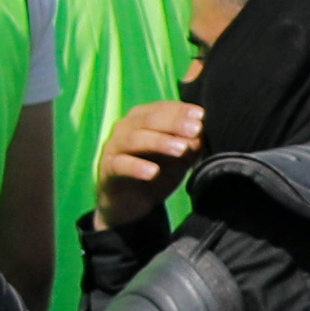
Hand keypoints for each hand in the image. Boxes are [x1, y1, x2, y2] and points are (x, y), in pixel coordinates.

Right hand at [93, 95, 203, 225]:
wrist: (131, 202)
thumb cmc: (156, 172)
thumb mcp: (179, 159)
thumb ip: (189, 146)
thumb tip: (199, 136)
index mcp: (142, 120)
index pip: (162, 108)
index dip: (181, 110)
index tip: (201, 116)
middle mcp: (125, 128)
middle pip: (148, 120)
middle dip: (174, 123)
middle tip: (195, 130)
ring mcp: (114, 147)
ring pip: (134, 139)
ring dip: (159, 142)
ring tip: (181, 149)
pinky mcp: (108, 169)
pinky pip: (120, 165)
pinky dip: (137, 167)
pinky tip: (153, 172)